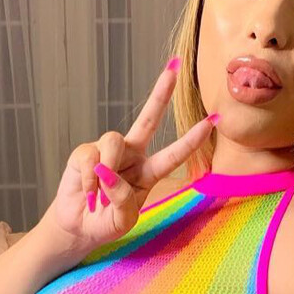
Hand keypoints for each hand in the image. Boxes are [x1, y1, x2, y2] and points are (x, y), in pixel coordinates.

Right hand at [51, 61, 217, 246]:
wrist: (78, 227)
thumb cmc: (106, 223)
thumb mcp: (123, 220)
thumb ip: (122, 199)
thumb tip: (107, 170)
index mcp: (149, 172)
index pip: (174, 154)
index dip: (193, 138)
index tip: (215, 119)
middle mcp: (132, 155)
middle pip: (149, 118)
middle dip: (161, 92)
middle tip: (175, 66)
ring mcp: (108, 152)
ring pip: (113, 140)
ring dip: (108, 169)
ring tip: (99, 196)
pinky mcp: (85, 152)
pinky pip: (90, 156)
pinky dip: (89, 179)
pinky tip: (88, 193)